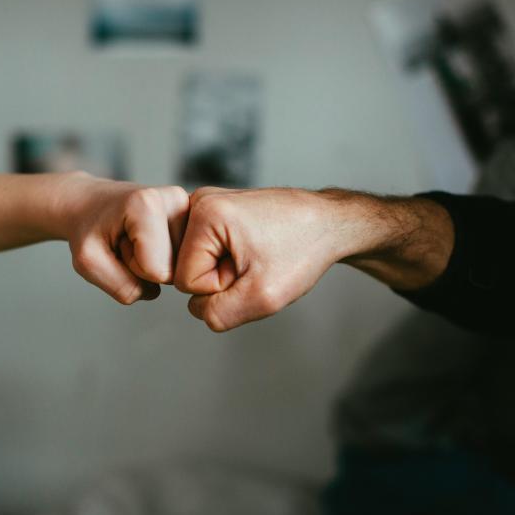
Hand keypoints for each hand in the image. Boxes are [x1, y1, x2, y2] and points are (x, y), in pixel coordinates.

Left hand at [59, 172, 189, 304]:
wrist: (88, 203)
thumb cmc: (87, 228)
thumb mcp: (88, 263)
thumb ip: (123, 287)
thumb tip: (156, 292)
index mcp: (148, 204)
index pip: (157, 271)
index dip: (132, 268)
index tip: (118, 244)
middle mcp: (175, 199)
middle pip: (173, 269)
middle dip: (145, 265)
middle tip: (125, 241)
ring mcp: (189, 206)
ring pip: (181, 265)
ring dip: (154, 260)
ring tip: (134, 237)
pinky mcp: (193, 215)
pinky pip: (185, 258)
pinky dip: (164, 256)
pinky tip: (149, 238)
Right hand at [174, 187, 355, 330]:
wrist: (329, 223)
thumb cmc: (303, 249)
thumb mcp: (263, 297)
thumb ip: (219, 314)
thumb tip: (197, 308)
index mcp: (205, 213)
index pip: (186, 281)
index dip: (221, 286)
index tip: (252, 268)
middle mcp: (199, 201)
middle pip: (186, 269)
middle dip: (221, 277)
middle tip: (256, 262)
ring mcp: (206, 204)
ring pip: (197, 262)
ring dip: (226, 269)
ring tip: (255, 255)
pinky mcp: (214, 211)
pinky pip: (206, 252)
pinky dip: (228, 259)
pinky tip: (251, 249)